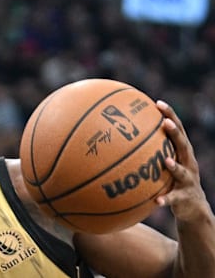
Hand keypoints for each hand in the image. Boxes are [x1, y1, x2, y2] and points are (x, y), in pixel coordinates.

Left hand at [155, 100, 209, 221]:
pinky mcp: (184, 198)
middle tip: (165, 123)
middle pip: (183, 145)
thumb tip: (118, 137)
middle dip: (175, 133)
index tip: (158, 103)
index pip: (177, 129)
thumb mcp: (162, 163)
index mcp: (181, 153)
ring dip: (174, 166)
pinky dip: (166, 199)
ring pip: (182, 172)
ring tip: (165, 161)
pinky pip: (174, 199)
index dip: (170, 115)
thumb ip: (148, 150)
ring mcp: (188, 180)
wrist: (193, 207)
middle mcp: (187, 163)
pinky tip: (157, 201)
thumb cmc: (171, 180)